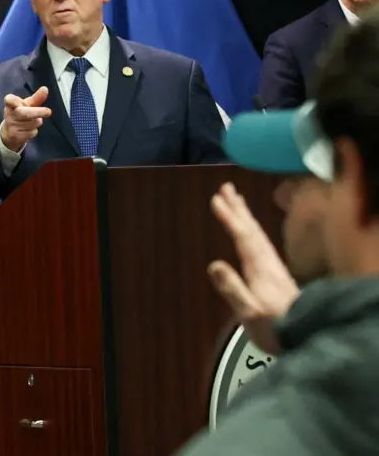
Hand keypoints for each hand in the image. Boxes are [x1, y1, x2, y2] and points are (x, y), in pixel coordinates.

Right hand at [1, 87, 51, 151]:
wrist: (9, 134)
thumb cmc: (19, 116)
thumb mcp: (27, 106)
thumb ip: (36, 98)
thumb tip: (45, 89)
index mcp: (10, 105)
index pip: (9, 100)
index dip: (14, 101)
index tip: (20, 103)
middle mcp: (9, 115)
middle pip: (23, 113)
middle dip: (37, 112)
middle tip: (49, 111)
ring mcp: (11, 126)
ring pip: (31, 123)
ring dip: (37, 122)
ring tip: (33, 121)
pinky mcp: (15, 136)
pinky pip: (31, 133)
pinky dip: (34, 131)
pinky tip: (29, 130)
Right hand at [208, 182, 299, 354]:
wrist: (309, 336)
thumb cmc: (275, 328)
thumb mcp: (249, 313)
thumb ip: (233, 289)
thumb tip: (213, 264)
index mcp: (260, 269)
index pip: (243, 237)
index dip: (230, 218)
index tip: (216, 199)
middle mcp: (268, 263)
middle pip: (252, 230)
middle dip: (239, 208)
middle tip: (226, 187)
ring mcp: (275, 268)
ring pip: (259, 235)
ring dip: (246, 216)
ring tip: (236, 201)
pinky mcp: (278, 275)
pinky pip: (262, 243)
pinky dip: (254, 231)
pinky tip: (251, 232)